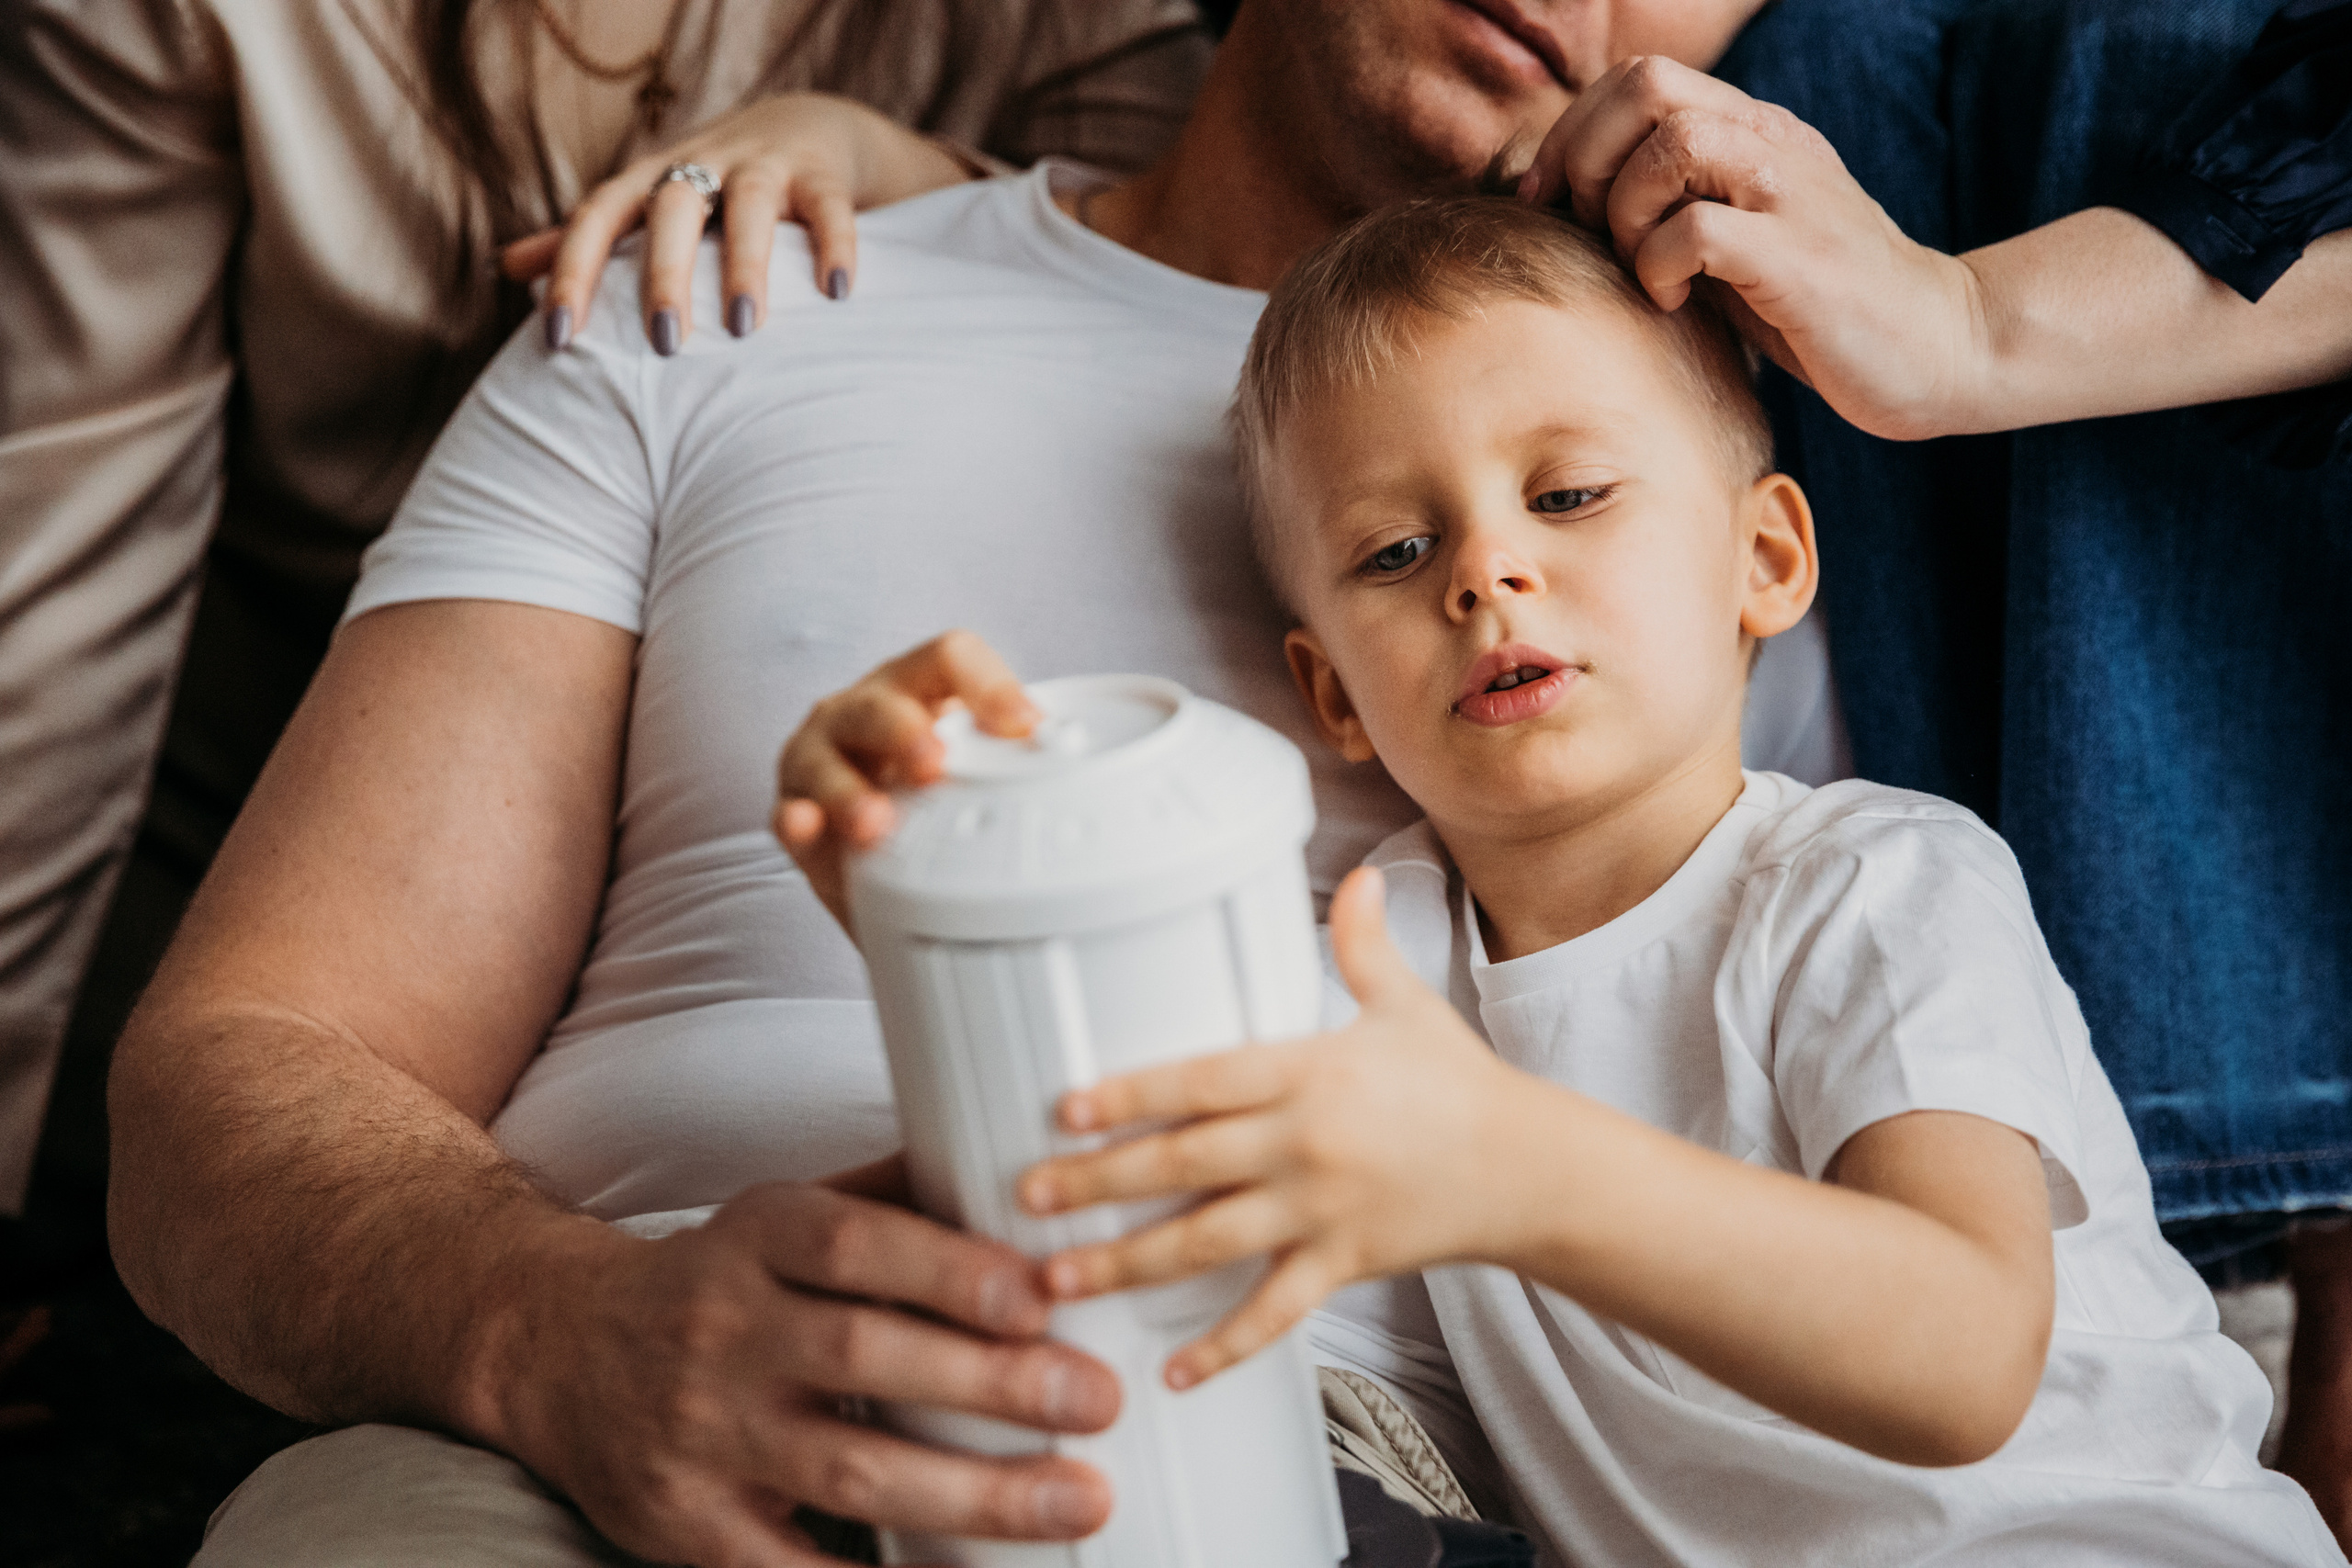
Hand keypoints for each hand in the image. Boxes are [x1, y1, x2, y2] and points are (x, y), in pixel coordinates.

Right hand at [486, 1161, 1122, 1566]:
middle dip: (994, 1385)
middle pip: (866, 1357)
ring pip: (850, 1470)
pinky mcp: (687, 1524)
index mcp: (755, 1238)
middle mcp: (723, 1330)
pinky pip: (791, 1567)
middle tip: (1098, 1400)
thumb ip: (893, 1197)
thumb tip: (1021, 1176)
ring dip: (977, 1495)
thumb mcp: (781, 1214)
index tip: (1042, 1295)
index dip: (949, 1269)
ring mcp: (702, 1434)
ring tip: (1079, 1500)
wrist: (557, 1350)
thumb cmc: (715, 1281)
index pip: (854, 1246)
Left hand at [500, 92, 975, 351]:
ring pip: (750, 205)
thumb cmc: (712, 187)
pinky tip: (837, 292)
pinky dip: (834, 244)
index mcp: (649, 182)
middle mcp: (701, 166)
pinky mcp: (821, 175)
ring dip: (746, 264)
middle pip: (672, 209)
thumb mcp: (647, 206)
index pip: (597, 219)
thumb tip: (505, 268)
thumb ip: (587, 238)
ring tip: (745, 327)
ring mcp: (763, 166)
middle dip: (665, 274)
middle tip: (665, 343)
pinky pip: (828, 207)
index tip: (556, 337)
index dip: (572, 272)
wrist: (805, 129)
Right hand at [774, 631, 1038, 928]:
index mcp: (923, 690)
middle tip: (935, 765)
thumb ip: (1029, 771)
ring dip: (849, 788)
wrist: (897, 877)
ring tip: (876, 824)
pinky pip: (788, 812)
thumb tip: (1100, 773)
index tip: (1025, 726)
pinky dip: (797, 818)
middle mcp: (866, 713)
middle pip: (880, 702)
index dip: (987, 684)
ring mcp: (823, 759)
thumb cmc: (951, 808)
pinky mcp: (796, 812)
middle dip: (904, 730)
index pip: (950, 658)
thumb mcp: (991, 780)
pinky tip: (807, 826)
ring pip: (824, 757)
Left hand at [1015, 868, 1524, 1389]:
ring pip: (1206, 1243)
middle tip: (1027, 1195)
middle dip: (1097, 1182)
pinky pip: (1272, 1315)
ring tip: (1061, 1278)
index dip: (1130, 1095)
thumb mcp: (1406, 1005)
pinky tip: (1174, 1373)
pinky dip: (1222, 1349)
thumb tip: (1359, 879)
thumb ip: (1363, 945)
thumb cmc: (1459, 1084)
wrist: (1530, 1168)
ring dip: (1127, 1263)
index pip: (1202, 1080)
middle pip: (1183, 1163)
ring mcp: (1320, 1211)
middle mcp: (1305, 1145)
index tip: (1065, 1110)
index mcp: (1309, 1073)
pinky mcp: (1340, 1265)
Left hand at [1518, 56, 1986, 441]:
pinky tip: (1673, 301)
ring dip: (1625, 209)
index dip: (1574, 130)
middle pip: (1648, 85)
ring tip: (1641, 267)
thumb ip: (1673, 210)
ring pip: (1672, 141)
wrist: (1940, 349)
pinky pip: (1695, 228)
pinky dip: (1659, 265)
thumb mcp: (1735, 245)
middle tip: (1590, 230)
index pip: (1640, 78)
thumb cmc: (1821, 310)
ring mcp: (1788, 193)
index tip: (1551, 200)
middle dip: (1587, 157)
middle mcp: (1771, 142)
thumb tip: (1574, 210)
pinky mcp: (1797, 255)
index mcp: (1754, 132)